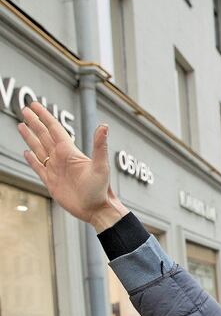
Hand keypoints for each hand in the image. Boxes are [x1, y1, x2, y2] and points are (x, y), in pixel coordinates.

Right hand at [16, 102, 127, 230]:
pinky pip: (39, 167)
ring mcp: (56, 170)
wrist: (96, 210)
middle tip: (25, 110)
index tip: (34, 105)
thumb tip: (104, 126)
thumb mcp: (101, 166)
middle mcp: (62, 159)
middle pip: (44, 136)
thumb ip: (100, 146)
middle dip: (35, 123)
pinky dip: (32, 159)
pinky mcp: (51, 182)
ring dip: (30, 137)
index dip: (44, 116)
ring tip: (21, 126)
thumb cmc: (101, 189)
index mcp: (70, 152)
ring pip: (39, 149)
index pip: (54, 129)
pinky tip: (27, 152)